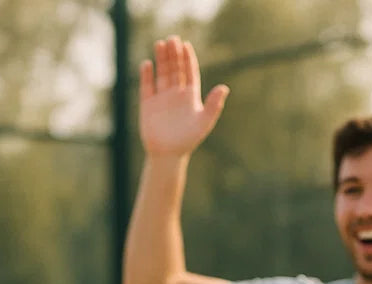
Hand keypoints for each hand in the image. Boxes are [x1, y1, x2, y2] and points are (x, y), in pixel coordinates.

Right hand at [139, 36, 228, 157]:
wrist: (167, 156)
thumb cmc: (188, 140)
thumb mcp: (204, 122)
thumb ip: (214, 105)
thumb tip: (225, 87)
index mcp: (190, 96)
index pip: (190, 72)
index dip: (188, 58)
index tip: (186, 45)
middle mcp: (176, 94)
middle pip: (175, 69)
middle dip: (174, 54)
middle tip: (172, 39)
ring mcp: (161, 98)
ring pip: (162, 74)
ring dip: (161, 59)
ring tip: (160, 44)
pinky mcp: (148, 105)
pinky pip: (147, 86)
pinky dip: (146, 75)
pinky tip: (147, 64)